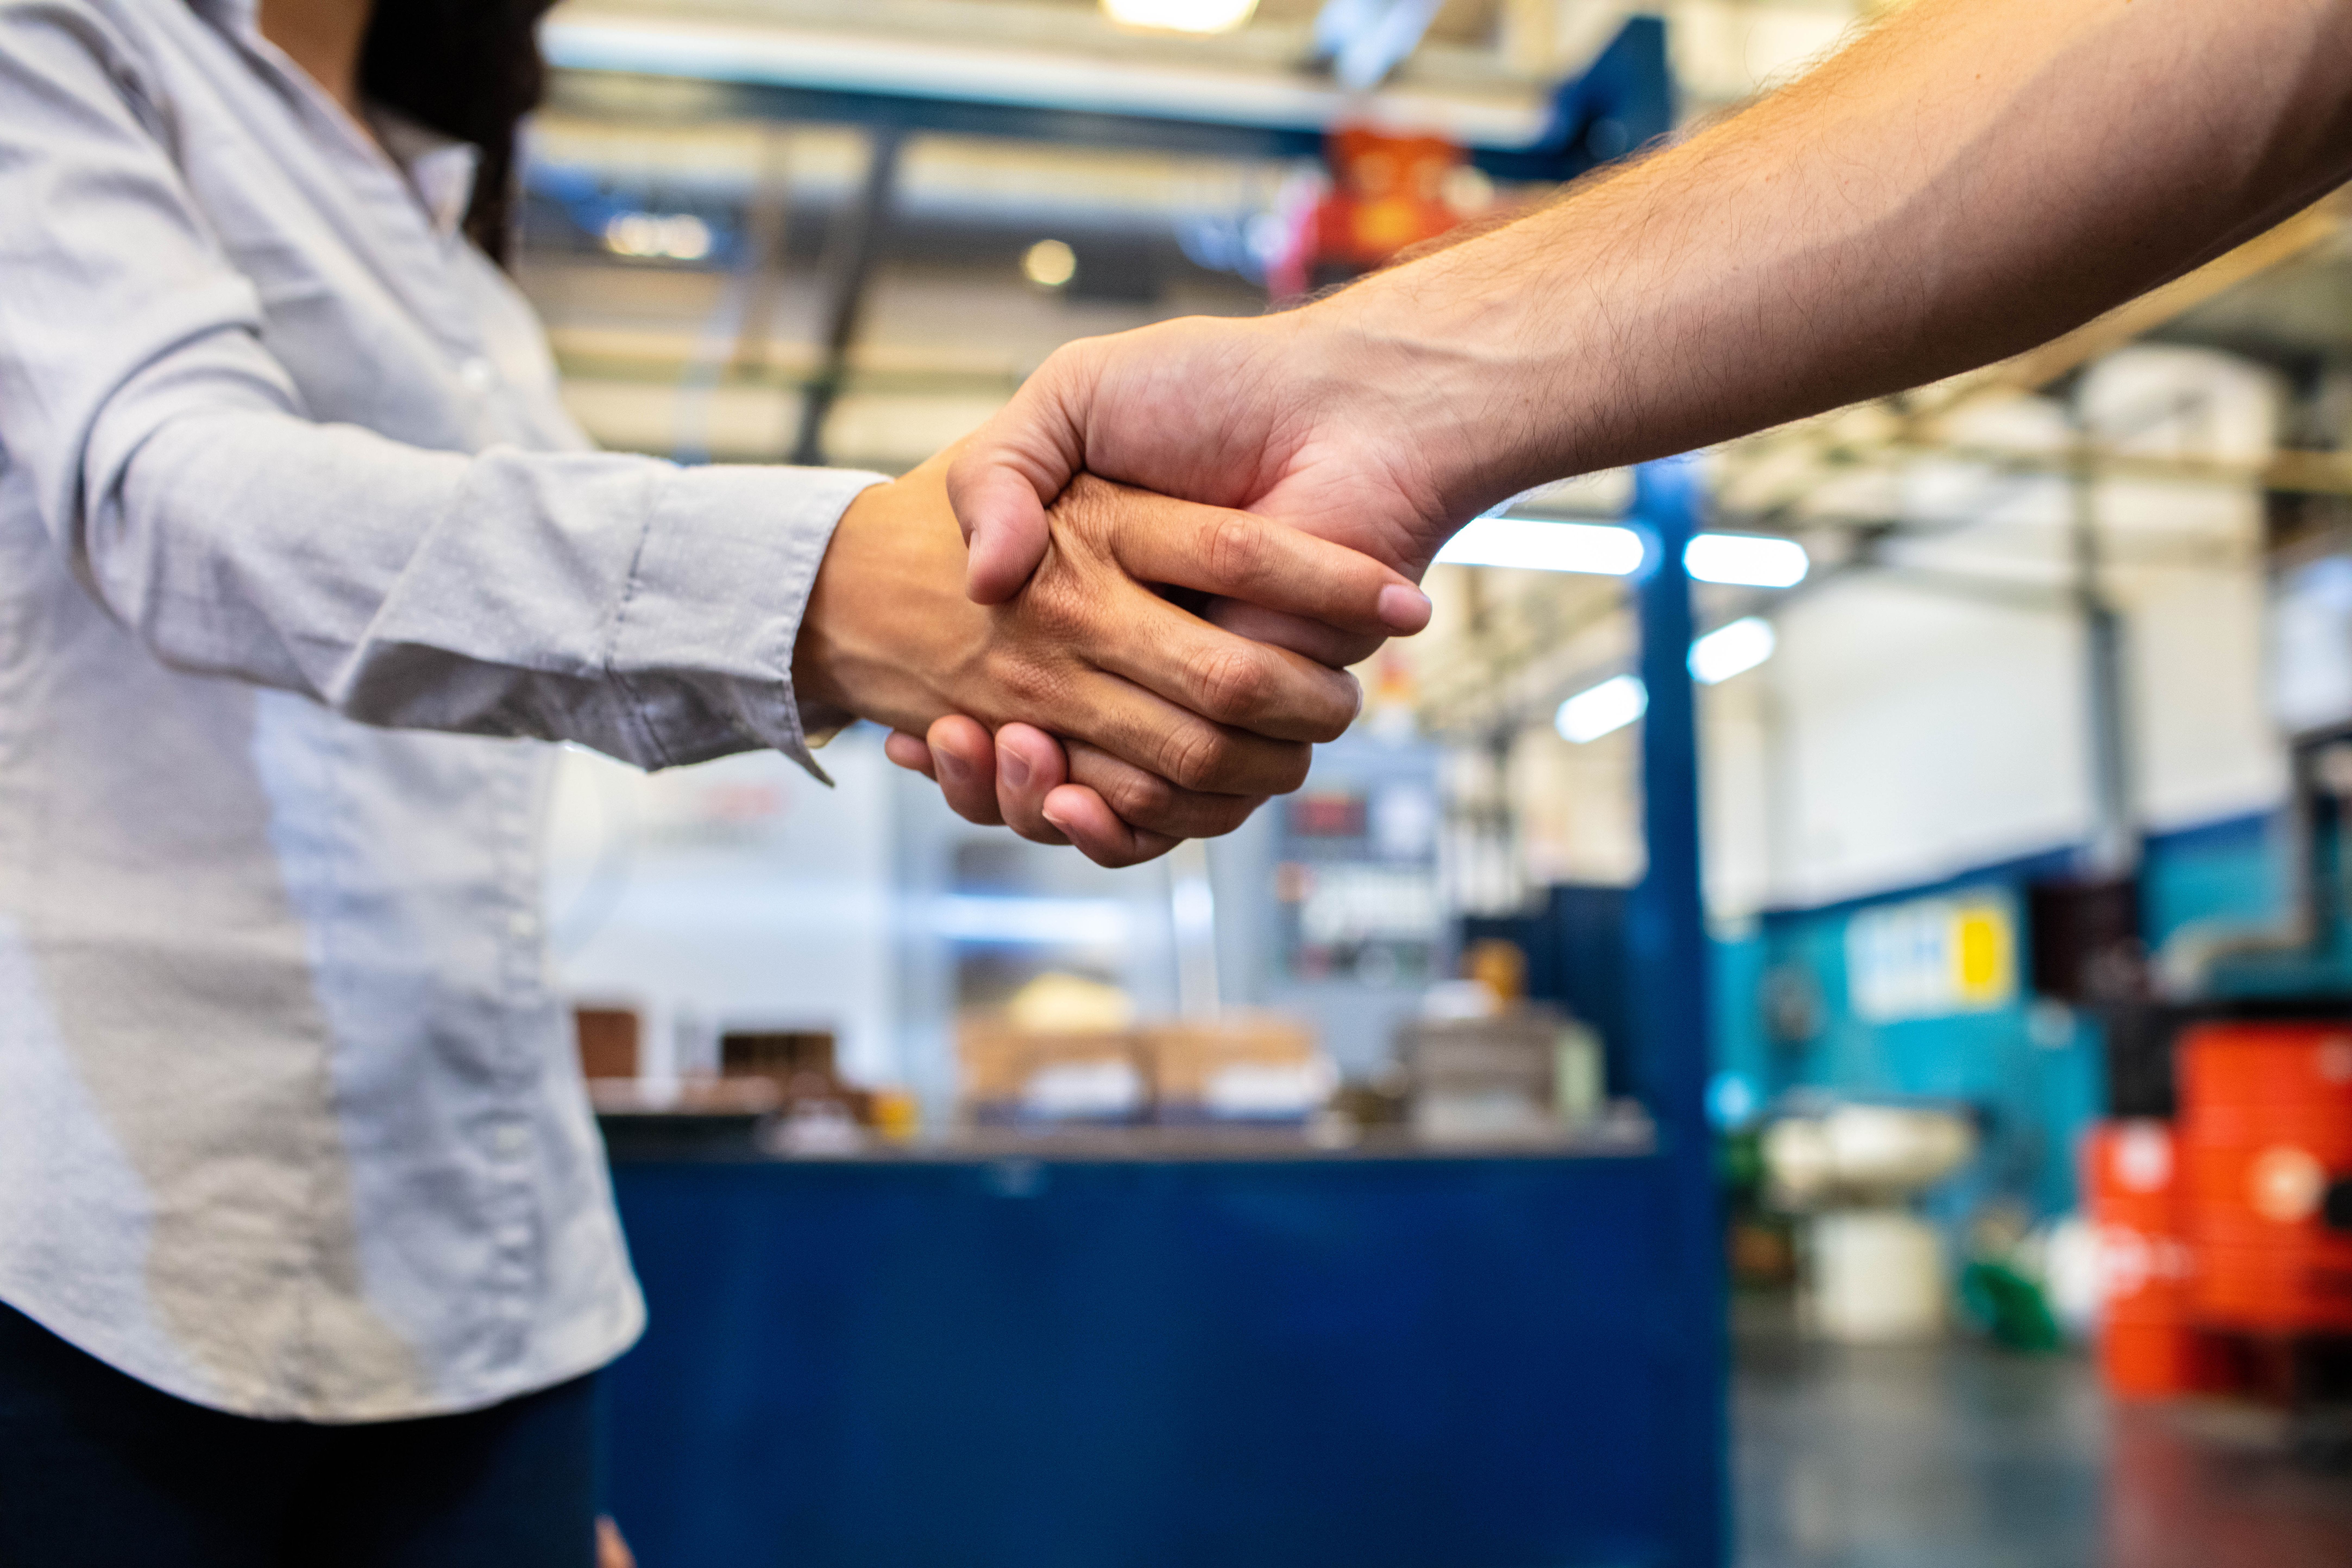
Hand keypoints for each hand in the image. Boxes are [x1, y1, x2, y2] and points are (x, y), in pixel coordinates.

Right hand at [913, 305, 1470, 843]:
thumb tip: (984, 582)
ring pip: (1103, 797)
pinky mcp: (1257, 719)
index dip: (958, 726)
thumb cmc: (1210, 385)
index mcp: (1092, 584)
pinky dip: (1117, 829)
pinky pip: (1178, 813)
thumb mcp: (1072, 398)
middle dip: (1002, 773)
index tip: (920, 732)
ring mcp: (1196, 686)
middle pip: (1049, 756)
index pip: (1004, 680)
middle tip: (959, 738)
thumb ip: (1004, 471)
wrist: (1349, 407)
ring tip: (1012, 755)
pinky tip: (1070, 803)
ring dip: (1038, 800)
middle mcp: (1140, 645)